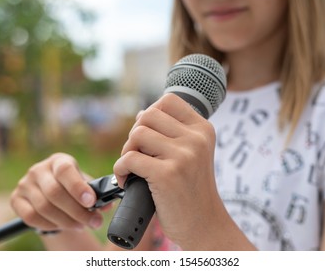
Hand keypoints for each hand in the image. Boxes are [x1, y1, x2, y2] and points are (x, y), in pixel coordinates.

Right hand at [10, 153, 108, 231]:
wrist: (52, 192)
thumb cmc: (73, 186)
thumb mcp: (85, 184)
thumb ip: (97, 192)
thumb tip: (107, 204)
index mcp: (59, 160)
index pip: (65, 171)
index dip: (78, 187)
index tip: (91, 202)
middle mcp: (39, 169)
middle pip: (55, 193)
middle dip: (77, 211)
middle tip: (94, 222)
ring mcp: (24, 184)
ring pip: (44, 208)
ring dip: (66, 221)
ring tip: (81, 225)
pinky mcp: (16, 199)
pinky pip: (31, 217)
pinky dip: (50, 225)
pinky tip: (63, 226)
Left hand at [113, 93, 224, 247]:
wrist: (203, 224)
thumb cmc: (191, 188)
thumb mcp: (192, 153)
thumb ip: (172, 132)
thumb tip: (141, 113)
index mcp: (203, 129)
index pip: (168, 101)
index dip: (151, 113)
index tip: (149, 135)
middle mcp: (196, 139)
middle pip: (147, 116)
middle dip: (135, 135)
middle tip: (139, 155)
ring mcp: (183, 156)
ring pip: (137, 135)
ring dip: (127, 151)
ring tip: (133, 168)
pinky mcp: (167, 174)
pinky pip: (129, 159)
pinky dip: (121, 170)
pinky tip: (128, 181)